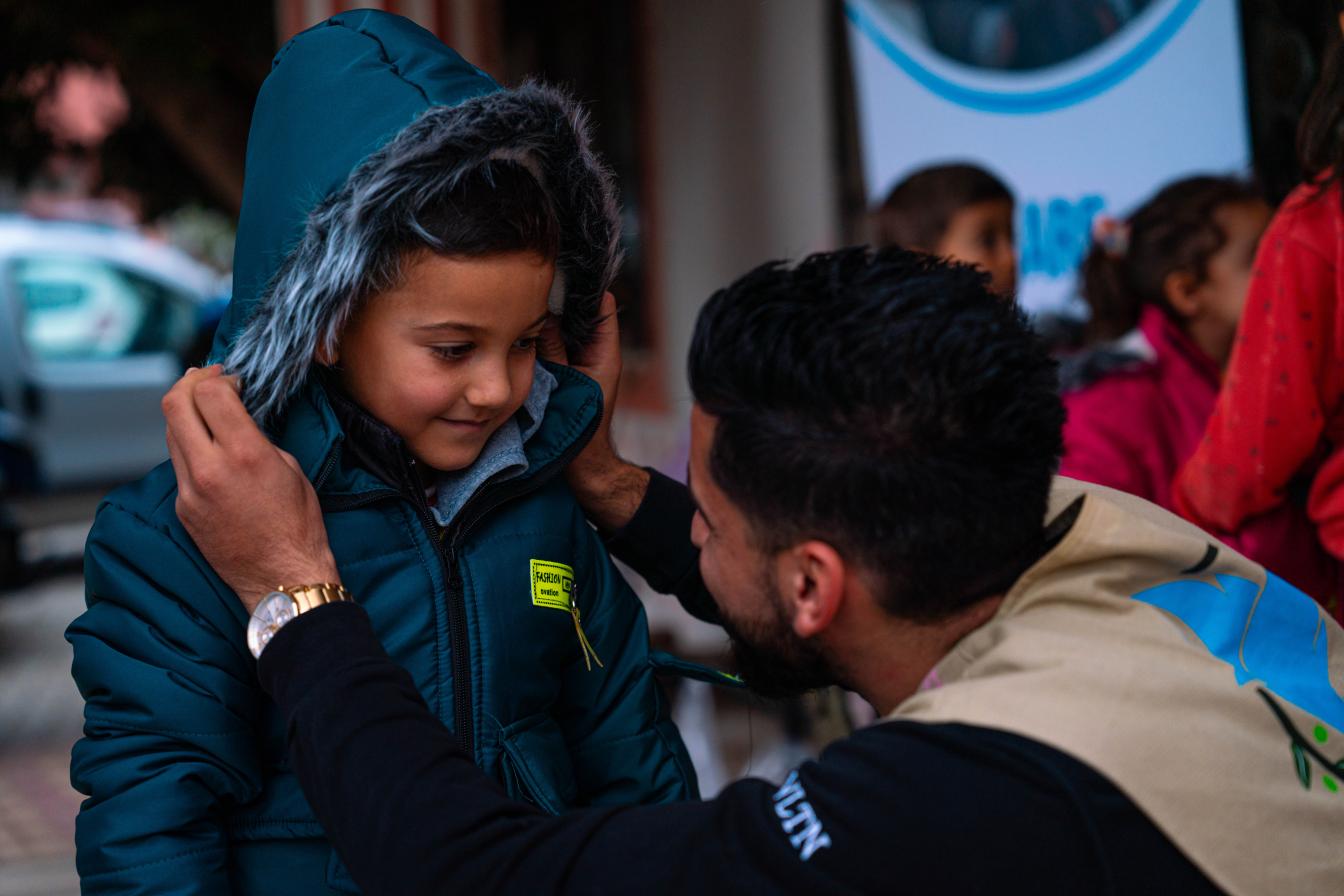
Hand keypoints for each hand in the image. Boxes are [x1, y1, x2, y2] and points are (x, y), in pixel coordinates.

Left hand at [163, 366, 339, 612]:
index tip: (232, 380)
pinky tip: (207, 445)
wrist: (282, 578)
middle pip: (174, 404)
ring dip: (185, 412)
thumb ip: (257, 438)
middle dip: (189, 383)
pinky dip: (189, 444)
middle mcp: (210, 469)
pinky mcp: (183, 509)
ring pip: (171, 432)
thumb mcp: (290, 468)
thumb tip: (236, 420)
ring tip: (203, 407)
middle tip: (206, 379)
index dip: (218, 378)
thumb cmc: (299, 525)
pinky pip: (178, 463)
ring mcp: (190, 490)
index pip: (209, 393)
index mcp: (245, 454)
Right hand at [539, 292, 648, 531]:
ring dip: (548, 319)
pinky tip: (522, 330)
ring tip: (523, 301)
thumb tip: (541, 315)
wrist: (582, 468)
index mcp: (605, 353)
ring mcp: (579, 362)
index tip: (562, 273)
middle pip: (581, 312)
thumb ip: (555, 350)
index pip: (603, 306)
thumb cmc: (581, 432)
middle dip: (561, 299)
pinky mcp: (565, 372)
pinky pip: (554, 346)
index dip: (586, 287)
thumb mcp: (566, 385)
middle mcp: (595, 353)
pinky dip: (542, 338)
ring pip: (565, 328)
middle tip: (534, 284)